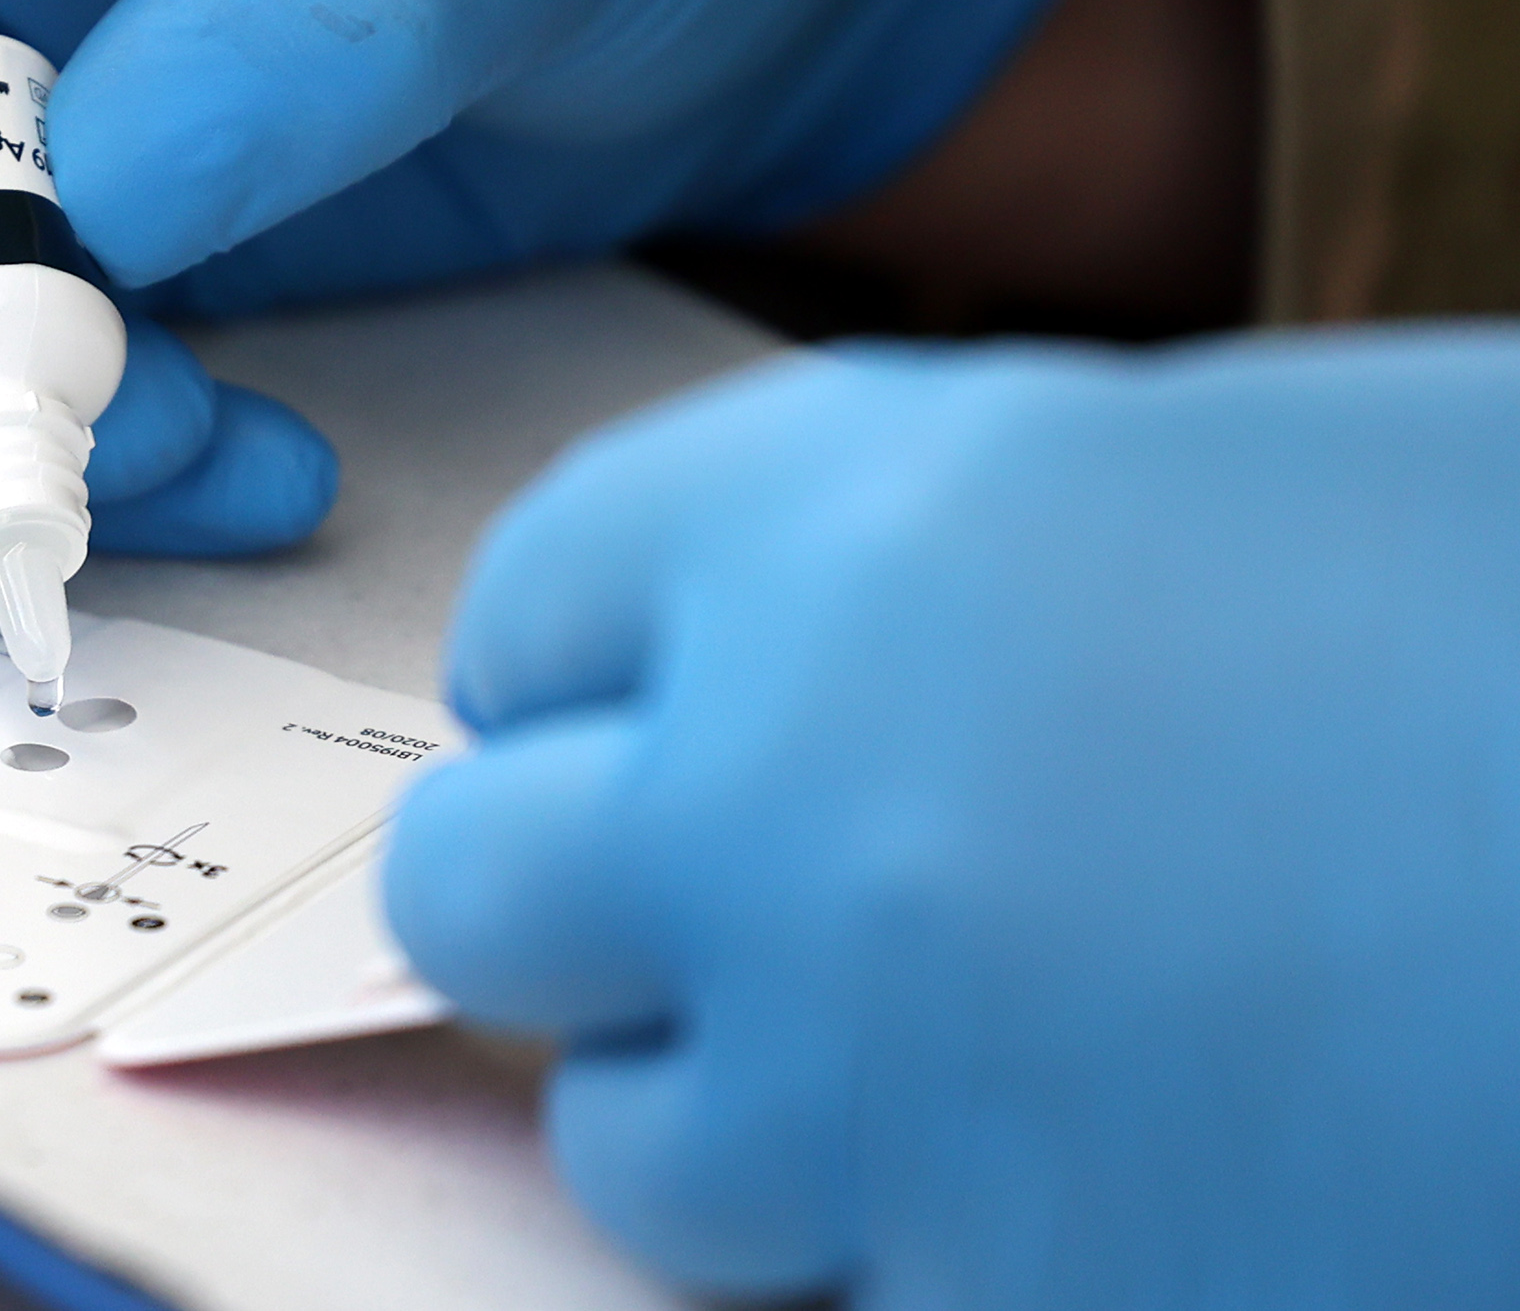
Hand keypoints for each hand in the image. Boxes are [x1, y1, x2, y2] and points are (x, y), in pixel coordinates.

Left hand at [387, 333, 1519, 1305]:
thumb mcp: (1226, 486)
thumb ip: (937, 579)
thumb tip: (762, 684)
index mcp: (849, 523)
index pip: (536, 611)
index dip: (598, 674)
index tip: (659, 714)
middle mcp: (796, 794)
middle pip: (489, 887)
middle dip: (597, 906)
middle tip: (753, 913)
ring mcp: (887, 1092)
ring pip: (640, 1148)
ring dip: (753, 1119)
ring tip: (969, 1071)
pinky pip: (853, 1306)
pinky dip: (938, 1261)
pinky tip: (1124, 1180)